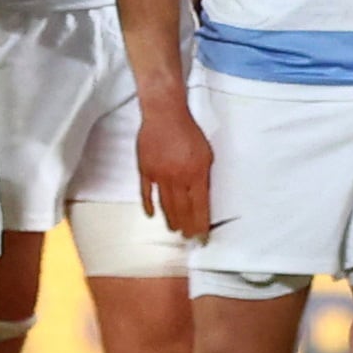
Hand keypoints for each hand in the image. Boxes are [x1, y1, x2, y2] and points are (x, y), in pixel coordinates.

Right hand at [136, 91, 217, 238]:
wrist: (165, 115)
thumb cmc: (188, 131)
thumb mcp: (207, 153)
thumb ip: (204, 175)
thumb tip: (204, 195)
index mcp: (196, 175)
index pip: (200, 207)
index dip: (201, 224)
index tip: (202, 236)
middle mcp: (177, 179)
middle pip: (182, 210)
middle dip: (187, 226)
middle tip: (189, 237)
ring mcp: (160, 176)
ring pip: (166, 205)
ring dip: (171, 220)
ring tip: (175, 230)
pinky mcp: (146, 171)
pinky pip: (146, 193)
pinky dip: (148, 206)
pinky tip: (151, 215)